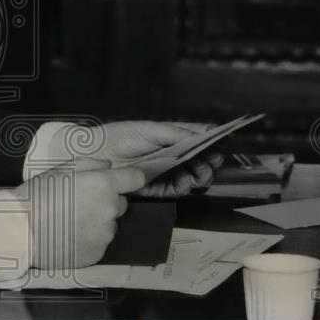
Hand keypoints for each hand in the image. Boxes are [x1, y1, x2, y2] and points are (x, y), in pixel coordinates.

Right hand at [12, 166, 143, 270]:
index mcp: (104, 185)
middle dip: (106, 201)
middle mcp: (110, 210)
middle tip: (81, 202)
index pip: (136, 179)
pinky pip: (100, 243)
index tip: (119, 180)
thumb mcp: (61, 169)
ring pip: (110, 224)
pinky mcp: (97, 254)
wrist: (21, 230)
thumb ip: (90, 163)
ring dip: (98, 222)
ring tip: (71, 221)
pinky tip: (70, 235)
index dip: (128, 178)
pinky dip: (89, 239)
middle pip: (121, 203)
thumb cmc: (38, 194)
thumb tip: (108, 166)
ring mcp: (105, 235)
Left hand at [65, 121, 222, 197]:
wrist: (97, 155)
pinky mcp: (157, 187)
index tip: (221, 145)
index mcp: (173, 137)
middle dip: (210, 163)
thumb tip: (205, 133)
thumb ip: (178, 133)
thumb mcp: (152, 129)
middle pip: (200, 161)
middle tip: (212, 162)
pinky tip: (184, 181)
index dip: (212, 143)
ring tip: (198, 173)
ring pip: (193, 177)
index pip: (199, 140)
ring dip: (200, 175)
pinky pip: (176, 190)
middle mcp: (172, 154)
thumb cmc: (122, 136)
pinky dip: (184, 187)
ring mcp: (166, 171)